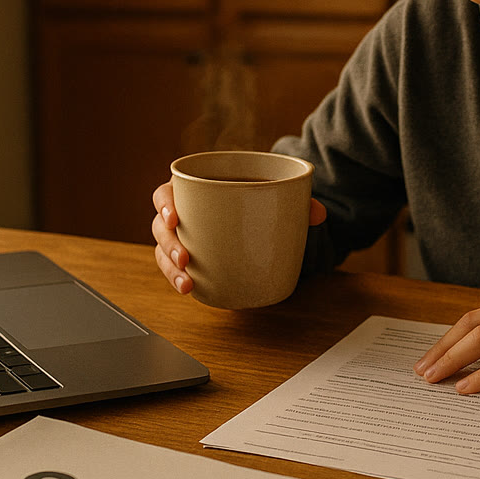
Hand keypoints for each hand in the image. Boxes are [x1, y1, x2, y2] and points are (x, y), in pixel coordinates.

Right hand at [151, 181, 327, 293]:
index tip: (175, 217)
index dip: (164, 204)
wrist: (253, 214)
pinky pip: (173, 269)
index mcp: (193, 189)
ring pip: (163, 252)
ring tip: (187, 283)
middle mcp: (181, 214)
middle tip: (185, 259)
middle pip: (161, 227)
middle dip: (169, 244)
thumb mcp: (271, 195)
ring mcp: (182, 238)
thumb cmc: (254, 198)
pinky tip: (189, 289)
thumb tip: (318, 213)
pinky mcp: (187, 258)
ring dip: (170, 269)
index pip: (166, 192)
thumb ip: (294, 200)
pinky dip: (178, 279)